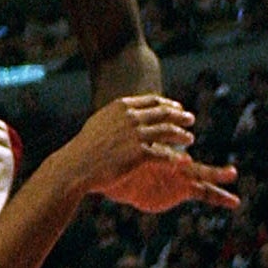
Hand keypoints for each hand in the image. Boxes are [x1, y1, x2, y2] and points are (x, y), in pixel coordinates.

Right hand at [59, 95, 233, 208]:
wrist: (77, 166)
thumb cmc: (86, 148)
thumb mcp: (101, 123)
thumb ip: (118, 117)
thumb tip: (131, 114)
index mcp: (122, 106)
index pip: (153, 101)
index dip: (169, 104)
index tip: (178, 108)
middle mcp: (131, 117)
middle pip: (164, 113)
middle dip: (180, 116)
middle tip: (191, 119)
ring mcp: (135, 135)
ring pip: (168, 132)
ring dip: (182, 134)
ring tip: (190, 138)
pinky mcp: (139, 154)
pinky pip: (164, 154)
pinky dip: (174, 157)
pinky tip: (182, 160)